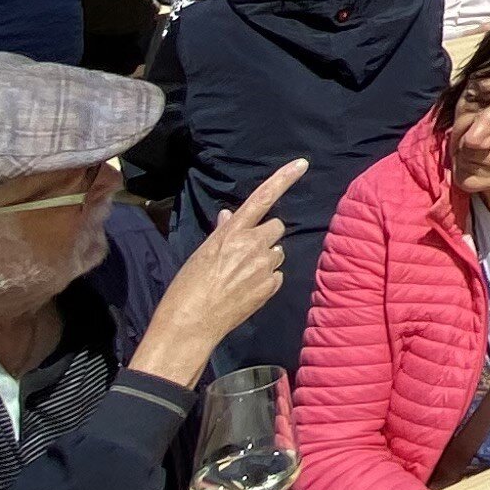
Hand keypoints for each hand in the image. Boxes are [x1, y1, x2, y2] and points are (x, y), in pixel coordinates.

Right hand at [135, 159, 305, 386]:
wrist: (189, 325)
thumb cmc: (187, 288)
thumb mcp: (202, 254)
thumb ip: (222, 232)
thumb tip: (229, 214)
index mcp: (232, 232)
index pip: (262, 198)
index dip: (283, 179)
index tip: (302, 164)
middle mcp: (253, 244)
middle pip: (276, 227)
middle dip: (264, 236)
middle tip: (245, 253)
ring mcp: (264, 266)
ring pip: (277, 252)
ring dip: (265, 259)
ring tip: (241, 276)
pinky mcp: (270, 287)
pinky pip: (277, 275)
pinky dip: (266, 279)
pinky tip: (247, 290)